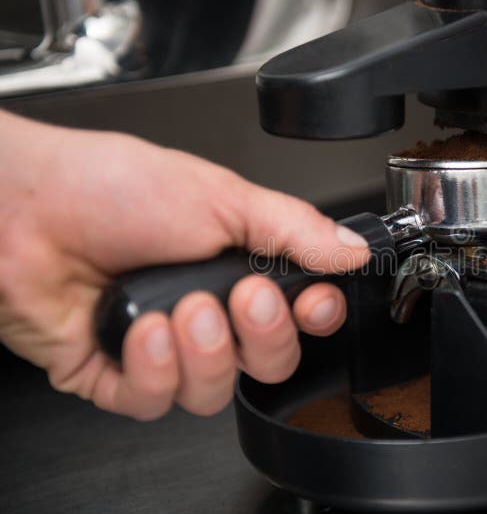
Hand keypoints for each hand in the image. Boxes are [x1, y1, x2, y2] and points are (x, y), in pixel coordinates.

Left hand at [0, 110, 369, 419]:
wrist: (24, 206)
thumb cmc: (111, 188)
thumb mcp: (220, 196)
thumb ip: (294, 229)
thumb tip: (352, 249)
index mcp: (238, 269)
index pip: (301, 315)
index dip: (315, 318)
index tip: (314, 302)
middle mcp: (207, 313)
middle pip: (268, 363)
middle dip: (261, 335)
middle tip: (240, 297)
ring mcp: (163, 347)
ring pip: (214, 391)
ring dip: (202, 352)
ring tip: (179, 309)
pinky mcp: (117, 376)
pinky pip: (156, 401)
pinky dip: (152, 369)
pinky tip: (138, 330)